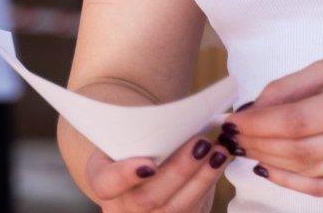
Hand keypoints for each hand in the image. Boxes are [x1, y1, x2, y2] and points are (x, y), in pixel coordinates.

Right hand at [85, 132, 231, 211]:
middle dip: (178, 171)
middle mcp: (121, 208)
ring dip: (201, 179)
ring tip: (218, 152)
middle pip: (147, 199)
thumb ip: (140, 132)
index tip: (149, 165)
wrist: (141, 165)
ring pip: (175, 209)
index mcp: (103, 181)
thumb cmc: (134, 147)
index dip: (125, 176)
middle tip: (200, 144)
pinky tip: (219, 163)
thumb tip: (174, 120)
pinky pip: (192, 210)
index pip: (106, 183)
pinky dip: (207, 184)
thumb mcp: (126, 137)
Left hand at [225, 57, 322, 197]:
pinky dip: (292, 182)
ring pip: (309, 172)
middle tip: (233, 138)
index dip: (258, 124)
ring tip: (247, 149)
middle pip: (299, 149)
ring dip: (270, 161)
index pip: (297, 120)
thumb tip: (252, 110)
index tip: (232, 121)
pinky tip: (270, 169)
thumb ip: (292, 87)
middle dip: (258, 143)